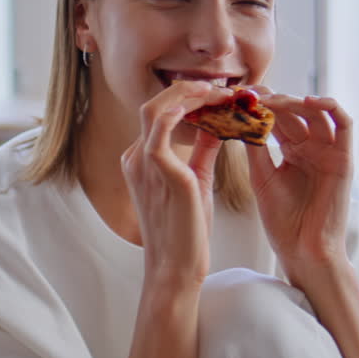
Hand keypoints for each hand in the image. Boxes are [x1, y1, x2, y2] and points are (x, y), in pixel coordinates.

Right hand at [122, 81, 231, 289]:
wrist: (176, 269)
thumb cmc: (186, 233)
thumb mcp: (196, 181)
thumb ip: (202, 151)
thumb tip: (217, 123)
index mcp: (141, 161)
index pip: (161, 116)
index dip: (190, 100)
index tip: (219, 96)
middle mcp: (136, 159)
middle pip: (153, 105)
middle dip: (189, 91)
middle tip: (221, 88)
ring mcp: (144, 164)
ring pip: (156, 109)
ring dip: (190, 95)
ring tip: (220, 92)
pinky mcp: (159, 171)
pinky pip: (163, 127)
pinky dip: (186, 111)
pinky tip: (211, 108)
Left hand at [245, 92, 354, 284]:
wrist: (303, 249)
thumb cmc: (283, 220)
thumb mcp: (262, 177)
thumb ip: (255, 148)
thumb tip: (240, 116)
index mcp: (293, 152)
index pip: (278, 118)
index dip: (261, 105)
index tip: (240, 97)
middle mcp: (312, 148)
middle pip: (295, 112)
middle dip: (274, 99)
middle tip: (253, 94)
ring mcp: (329, 152)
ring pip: (317, 112)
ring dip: (296, 101)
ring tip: (273, 100)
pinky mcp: (344, 159)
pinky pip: (345, 124)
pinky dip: (330, 106)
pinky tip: (307, 101)